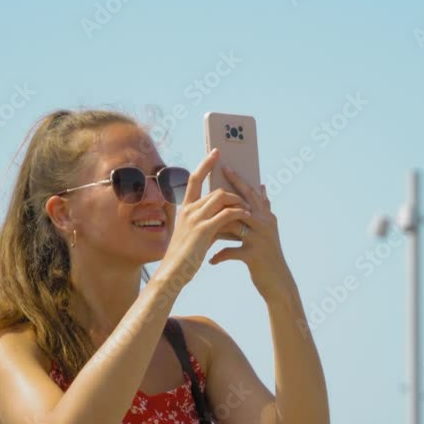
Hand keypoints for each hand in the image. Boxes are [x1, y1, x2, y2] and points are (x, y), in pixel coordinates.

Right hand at [154, 149, 251, 287]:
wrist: (174, 271)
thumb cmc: (185, 254)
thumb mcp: (195, 233)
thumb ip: (209, 221)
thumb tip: (227, 216)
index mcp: (185, 208)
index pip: (194, 179)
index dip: (205, 164)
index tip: (216, 152)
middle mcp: (189, 209)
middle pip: (215, 190)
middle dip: (233, 188)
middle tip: (247, 191)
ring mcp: (195, 218)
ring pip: (221, 198)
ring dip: (238, 202)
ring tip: (249, 209)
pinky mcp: (203, 230)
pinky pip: (226, 214)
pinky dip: (239, 213)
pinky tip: (247, 216)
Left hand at [208, 166, 294, 300]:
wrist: (278, 282)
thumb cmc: (267, 255)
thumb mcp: (268, 230)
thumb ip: (263, 209)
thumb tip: (261, 187)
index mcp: (267, 217)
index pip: (251, 194)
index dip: (238, 180)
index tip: (225, 167)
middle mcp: (265, 224)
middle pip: (242, 203)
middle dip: (225, 193)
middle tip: (207, 185)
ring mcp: (259, 238)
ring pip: (233, 225)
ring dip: (216, 227)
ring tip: (203, 228)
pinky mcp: (253, 255)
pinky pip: (231, 251)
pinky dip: (219, 256)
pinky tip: (210, 261)